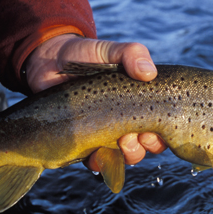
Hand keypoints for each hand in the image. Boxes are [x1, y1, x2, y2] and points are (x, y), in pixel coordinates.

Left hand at [25, 34, 165, 168]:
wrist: (50, 61)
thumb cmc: (86, 54)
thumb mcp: (110, 50)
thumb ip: (131, 53)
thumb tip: (149, 73)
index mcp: (139, 101)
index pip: (161, 124)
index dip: (163, 132)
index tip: (154, 128)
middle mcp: (126, 120)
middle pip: (147, 144)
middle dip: (146, 145)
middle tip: (135, 135)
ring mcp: (105, 133)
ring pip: (126, 156)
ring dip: (129, 155)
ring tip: (121, 142)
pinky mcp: (84, 142)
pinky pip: (97, 161)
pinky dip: (100, 163)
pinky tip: (96, 155)